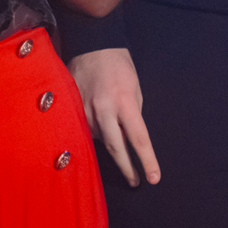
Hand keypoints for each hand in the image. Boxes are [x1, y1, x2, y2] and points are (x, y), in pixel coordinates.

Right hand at [69, 47, 160, 186]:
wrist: (92, 46)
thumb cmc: (120, 66)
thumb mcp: (135, 89)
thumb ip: (133, 114)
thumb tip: (129, 137)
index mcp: (124, 103)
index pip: (138, 139)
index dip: (147, 161)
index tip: (153, 178)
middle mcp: (104, 110)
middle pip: (116, 148)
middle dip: (127, 168)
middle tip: (134, 181)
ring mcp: (86, 110)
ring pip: (99, 139)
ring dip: (109, 144)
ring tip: (115, 139)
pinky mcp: (73, 108)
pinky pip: (85, 129)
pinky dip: (95, 132)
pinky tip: (99, 128)